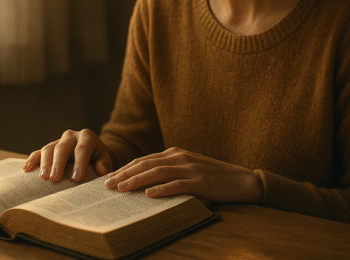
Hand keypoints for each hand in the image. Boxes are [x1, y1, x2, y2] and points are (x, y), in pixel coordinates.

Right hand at [23, 129, 113, 182]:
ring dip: (45, 163)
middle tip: (54, 179)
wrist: (92, 154)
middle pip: (62, 148)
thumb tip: (100, 169)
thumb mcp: (105, 160)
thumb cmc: (99, 159)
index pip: (82, 149)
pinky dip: (32, 160)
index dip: (79, 164)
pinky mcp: (49, 148)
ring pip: (49, 149)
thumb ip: (104, 163)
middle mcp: (71, 136)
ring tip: (43, 177)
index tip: (76, 179)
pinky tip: (27, 169)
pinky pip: (38, 152)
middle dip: (58, 164)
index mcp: (87, 137)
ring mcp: (58, 140)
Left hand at [104, 147, 262, 202]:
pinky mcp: (201, 182)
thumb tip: (145, 185)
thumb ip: (170, 172)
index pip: (144, 160)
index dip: (125, 168)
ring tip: (121, 189)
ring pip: (157, 172)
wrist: (242, 180)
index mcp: (175, 153)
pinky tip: (149, 195)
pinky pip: (178, 185)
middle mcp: (180, 157)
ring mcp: (190, 168)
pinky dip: (162, 189)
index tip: (109, 177)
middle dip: (124, 174)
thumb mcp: (188, 169)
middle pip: (146, 164)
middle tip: (107, 185)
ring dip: (137, 181)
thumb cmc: (213, 178)